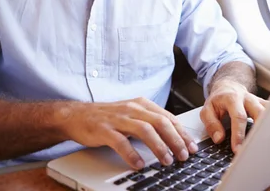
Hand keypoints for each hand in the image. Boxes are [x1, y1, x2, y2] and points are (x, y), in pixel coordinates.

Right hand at [59, 97, 197, 169]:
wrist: (77, 115)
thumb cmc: (108, 117)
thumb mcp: (133, 115)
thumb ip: (151, 122)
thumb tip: (174, 137)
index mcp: (142, 104)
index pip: (168, 118)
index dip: (182, 133)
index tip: (191, 146)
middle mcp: (133, 109)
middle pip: (160, 122)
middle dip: (175, 140)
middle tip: (184, 155)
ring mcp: (118, 118)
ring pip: (145, 130)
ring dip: (159, 146)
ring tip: (167, 160)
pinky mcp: (104, 129)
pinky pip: (121, 142)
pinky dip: (132, 154)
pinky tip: (140, 164)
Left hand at [200, 80, 267, 153]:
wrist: (228, 87)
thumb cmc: (218, 101)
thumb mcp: (207, 110)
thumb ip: (211, 124)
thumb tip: (219, 138)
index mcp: (233, 99)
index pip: (239, 117)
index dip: (239, 134)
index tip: (237, 149)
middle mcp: (248, 99)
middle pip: (260, 112)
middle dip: (259, 131)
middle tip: (256, 149)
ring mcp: (258, 101)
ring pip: (269, 112)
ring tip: (269, 144)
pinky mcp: (264, 105)